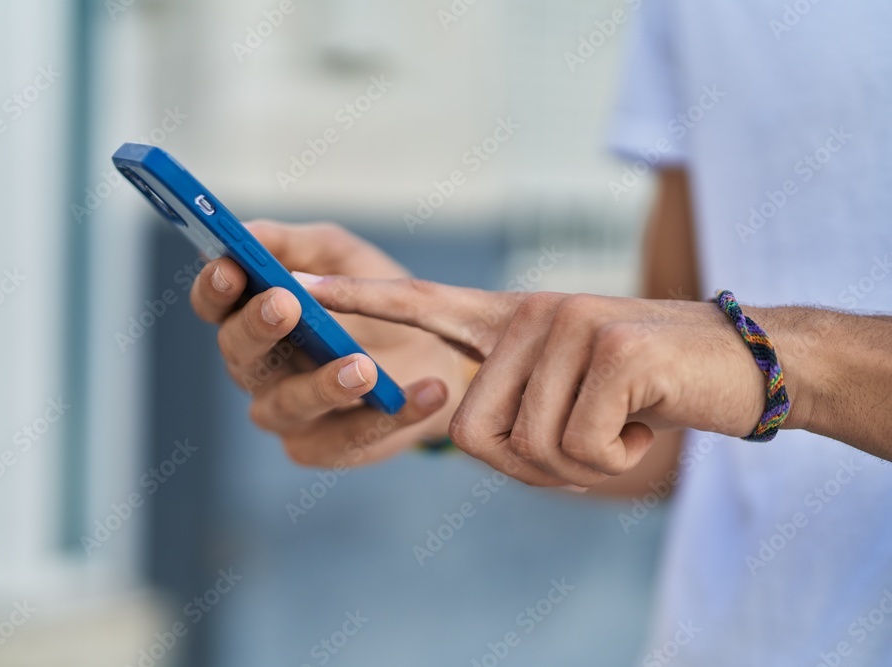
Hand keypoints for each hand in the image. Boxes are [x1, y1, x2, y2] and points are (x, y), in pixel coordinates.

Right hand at [189, 221, 472, 466]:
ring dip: (324, 385)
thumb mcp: (343, 257)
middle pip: (238, 354)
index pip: (214, 304)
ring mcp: (286, 413)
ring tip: (363, 366)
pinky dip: (388, 417)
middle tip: (286, 305)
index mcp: (252, 316)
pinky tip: (425, 393)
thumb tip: (248, 232)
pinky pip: (347, 438)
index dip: (214, 288)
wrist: (433, 356)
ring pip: (287, 405)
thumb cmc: (374, 302)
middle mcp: (258, 368)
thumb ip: (295, 245)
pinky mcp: (322, 447)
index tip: (230, 268)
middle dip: (258, 328)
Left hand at [298, 276, 776, 486]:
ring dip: (578, 464)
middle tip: (589, 446)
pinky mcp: (609, 348)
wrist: (743, 364)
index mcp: (511, 320)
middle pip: (470, 429)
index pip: (419, 302)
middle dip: (527, 465)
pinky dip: (615, 459)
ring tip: (623, 426)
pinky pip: (577, 448)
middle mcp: (530, 312)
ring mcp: (567, 324)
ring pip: (524, 445)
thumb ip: (512, 404)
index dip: (357, 301)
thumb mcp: (568, 394)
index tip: (294, 280)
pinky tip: (646, 423)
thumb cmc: (648, 391)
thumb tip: (463, 439)